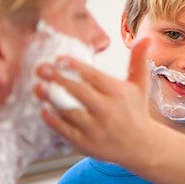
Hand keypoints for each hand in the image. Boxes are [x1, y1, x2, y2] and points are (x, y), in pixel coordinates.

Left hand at [35, 37, 157, 166]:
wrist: (140, 146)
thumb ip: (138, 59)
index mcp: (119, 93)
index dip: (75, 66)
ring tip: (38, 87)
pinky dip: (53, 120)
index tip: (59, 59)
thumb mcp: (140, 84)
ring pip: (69, 112)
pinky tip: (44, 109)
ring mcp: (96, 129)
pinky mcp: (87, 144)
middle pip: (79, 92)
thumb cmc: (136, 110)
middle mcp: (108, 111)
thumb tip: (146, 37)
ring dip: (51, 99)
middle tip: (41, 69)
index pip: (94, 76)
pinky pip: (65, 131)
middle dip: (58, 79)